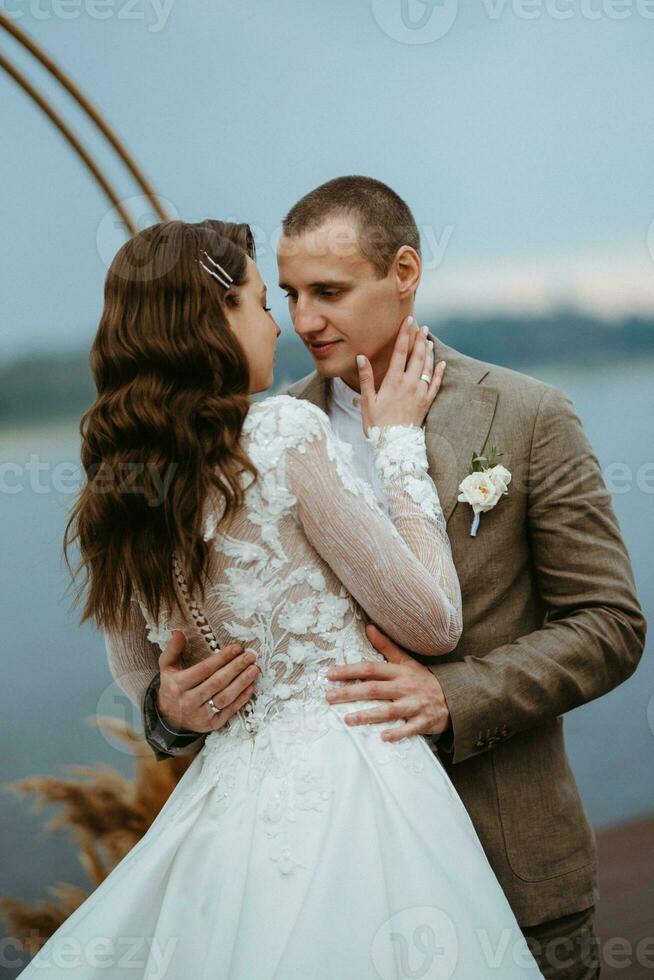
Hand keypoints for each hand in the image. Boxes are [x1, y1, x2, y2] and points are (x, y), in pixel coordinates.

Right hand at [156, 631, 260, 733]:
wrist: (169, 718)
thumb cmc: (172, 687)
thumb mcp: (167, 668)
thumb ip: (173, 650)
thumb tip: (179, 633)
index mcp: (177, 685)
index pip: (204, 670)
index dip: (222, 658)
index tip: (238, 647)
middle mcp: (188, 701)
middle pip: (217, 682)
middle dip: (236, 668)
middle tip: (251, 656)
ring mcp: (200, 715)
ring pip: (225, 697)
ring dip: (242, 683)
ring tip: (255, 669)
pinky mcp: (211, 725)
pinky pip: (230, 710)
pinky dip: (242, 698)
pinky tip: (251, 686)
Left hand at [324, 624, 450, 740]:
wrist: (454, 696)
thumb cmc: (423, 679)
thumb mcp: (406, 661)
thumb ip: (386, 646)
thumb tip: (368, 627)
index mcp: (399, 672)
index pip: (370, 668)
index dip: (350, 671)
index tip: (330, 674)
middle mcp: (405, 687)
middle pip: (375, 689)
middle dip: (351, 693)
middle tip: (329, 697)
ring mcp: (414, 705)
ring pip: (389, 710)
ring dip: (368, 715)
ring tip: (348, 719)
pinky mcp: (423, 721)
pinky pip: (409, 729)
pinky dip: (397, 733)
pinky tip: (383, 737)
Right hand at [356, 316, 445, 435]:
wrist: (394, 445)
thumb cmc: (377, 425)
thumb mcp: (367, 402)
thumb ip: (366, 378)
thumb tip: (361, 357)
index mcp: (393, 382)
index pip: (399, 353)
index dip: (404, 335)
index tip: (408, 321)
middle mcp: (409, 384)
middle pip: (417, 356)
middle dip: (420, 340)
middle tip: (422, 327)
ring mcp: (420, 393)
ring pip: (428, 367)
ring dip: (429, 352)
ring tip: (429, 340)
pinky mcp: (426, 403)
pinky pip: (436, 384)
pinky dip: (440, 372)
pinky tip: (442, 363)